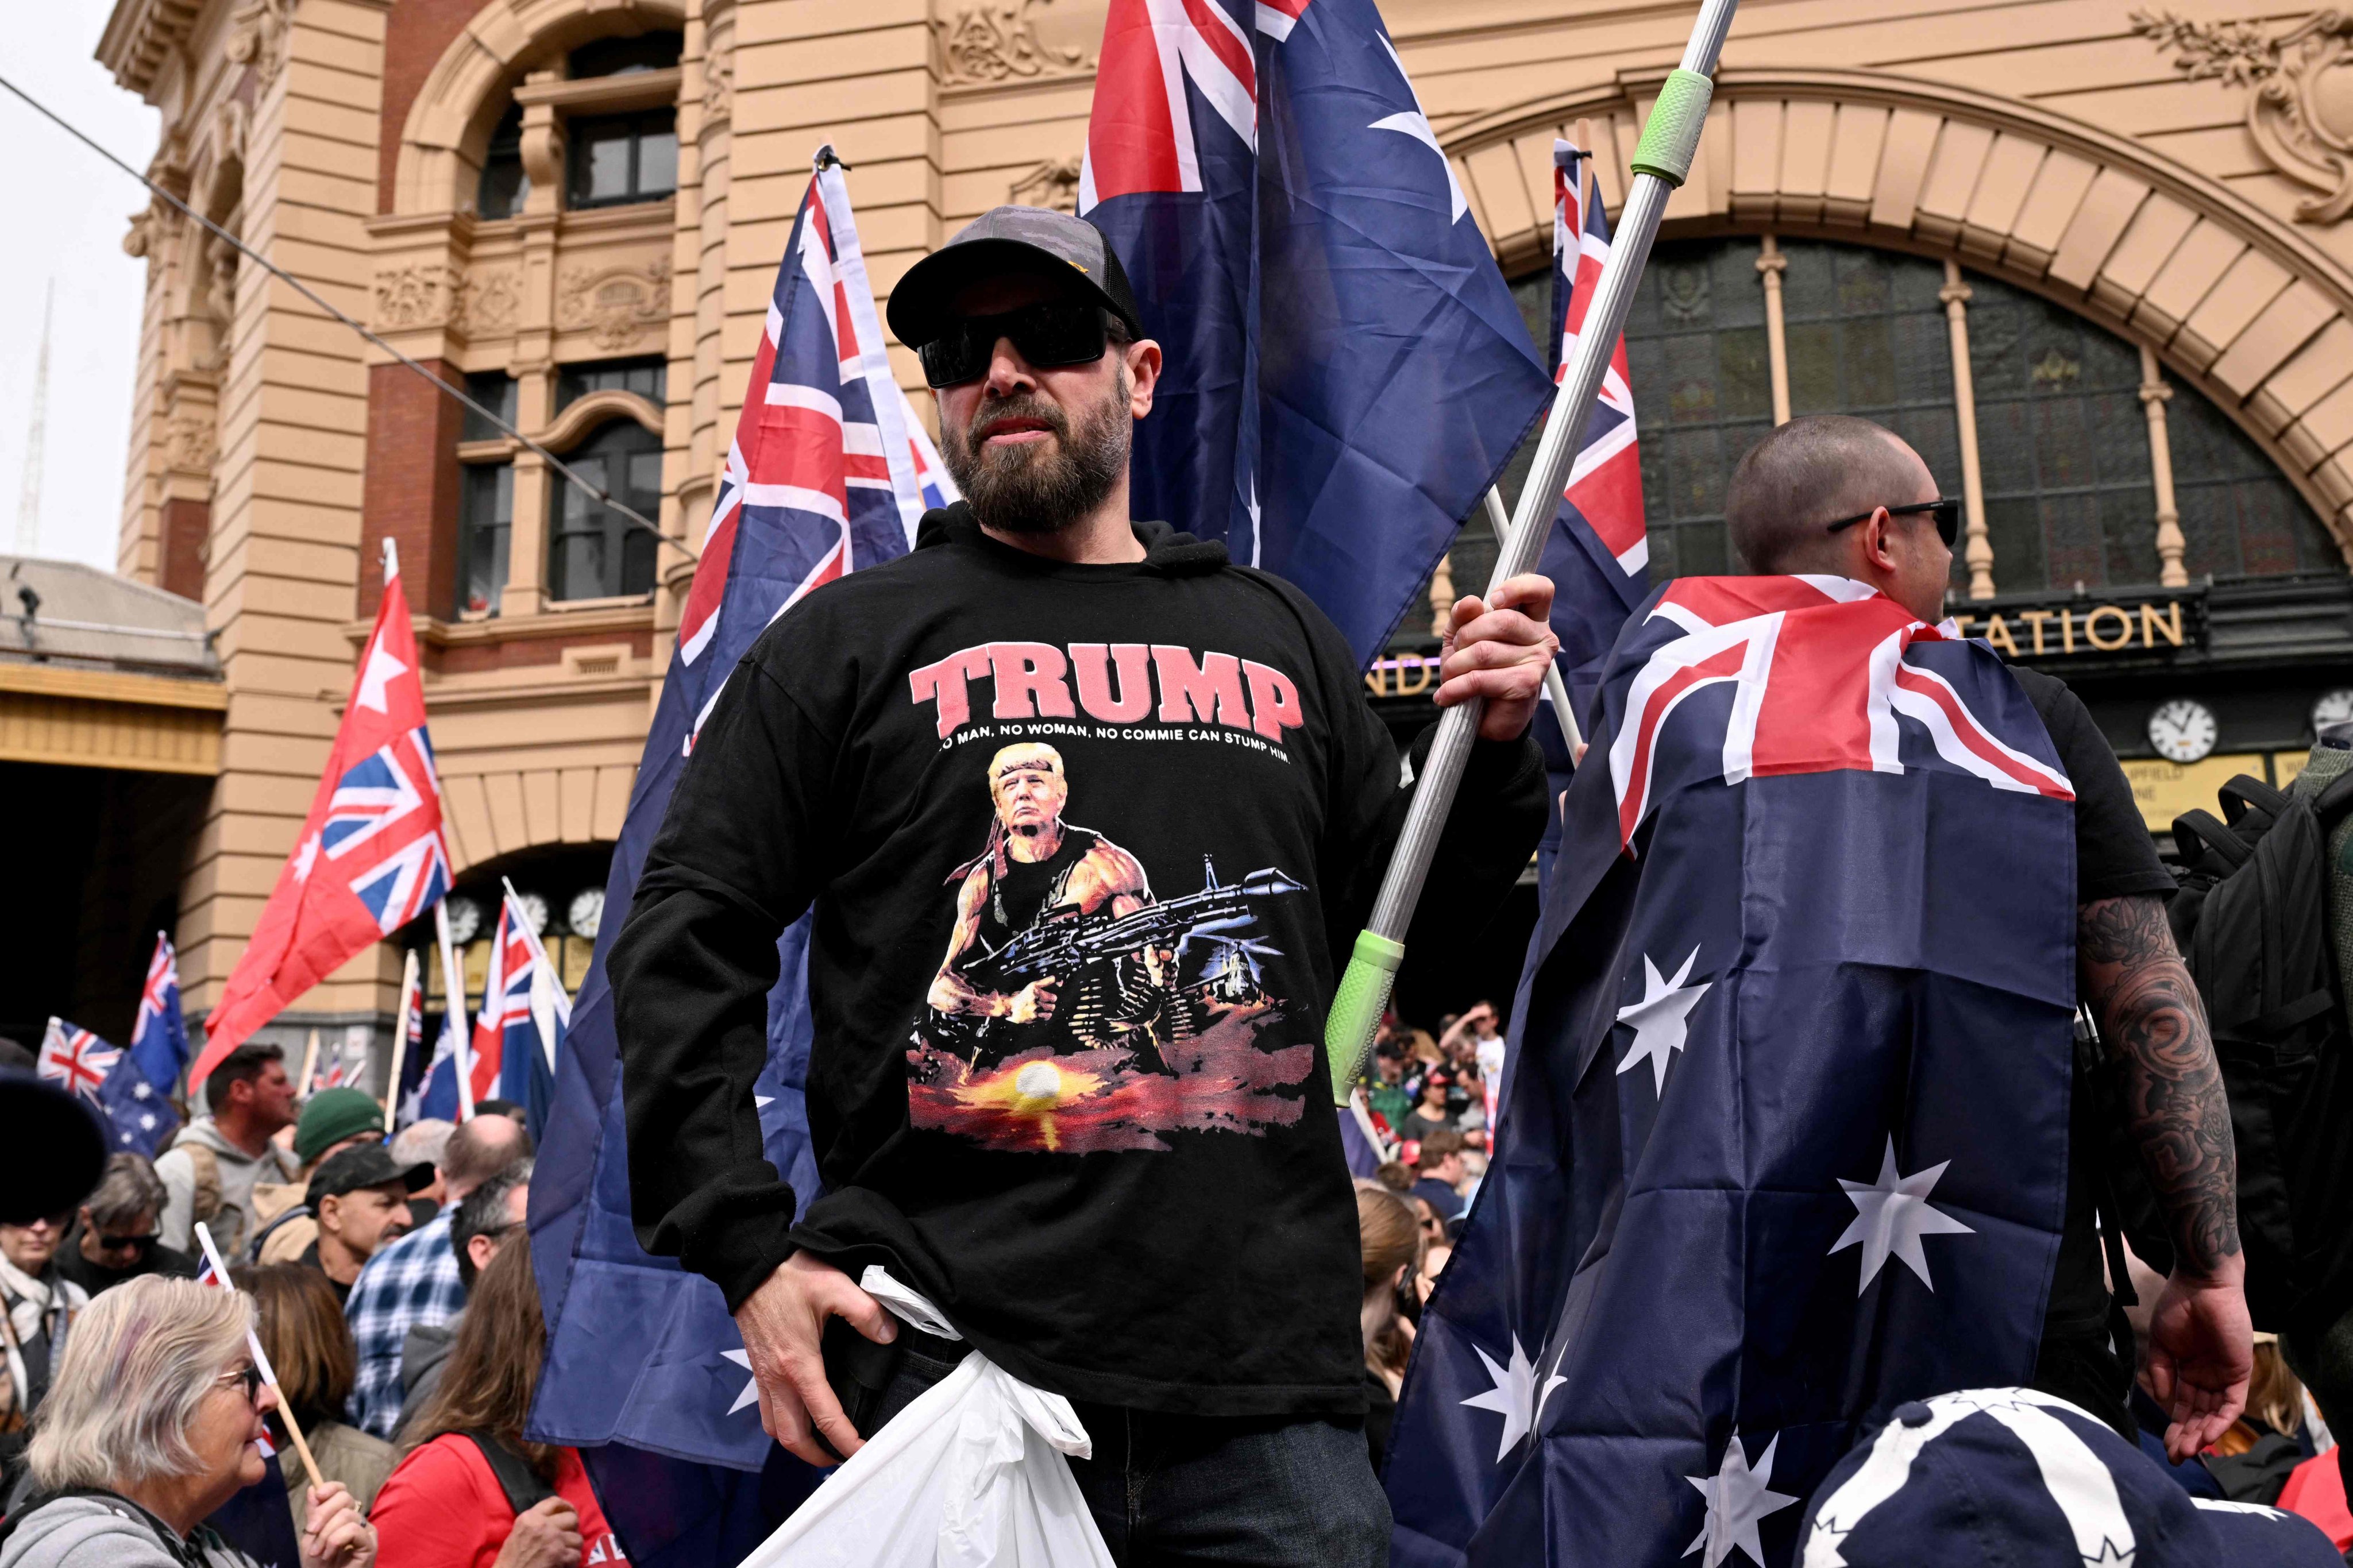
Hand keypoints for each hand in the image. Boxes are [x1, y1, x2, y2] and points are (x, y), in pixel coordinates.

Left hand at [298, 1483, 375, 1567]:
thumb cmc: (320, 1567)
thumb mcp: (311, 1538)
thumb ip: (313, 1515)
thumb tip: (312, 1488)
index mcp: (345, 1516)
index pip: (342, 1491)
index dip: (331, 1488)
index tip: (317, 1496)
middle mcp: (359, 1520)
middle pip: (344, 1498)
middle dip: (322, 1513)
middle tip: (310, 1531)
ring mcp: (367, 1532)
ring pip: (347, 1515)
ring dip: (325, 1534)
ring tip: (319, 1552)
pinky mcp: (370, 1545)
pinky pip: (353, 1530)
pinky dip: (335, 1540)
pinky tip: (329, 1554)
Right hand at [491, 1498, 581, 1567]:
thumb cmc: (510, 1561)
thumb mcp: (518, 1534)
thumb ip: (536, 1524)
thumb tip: (556, 1520)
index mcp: (530, 1518)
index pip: (555, 1502)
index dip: (567, 1507)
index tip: (570, 1513)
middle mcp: (543, 1525)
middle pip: (572, 1519)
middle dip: (573, 1529)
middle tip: (567, 1538)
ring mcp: (553, 1539)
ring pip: (577, 1538)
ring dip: (573, 1548)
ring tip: (565, 1554)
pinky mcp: (560, 1555)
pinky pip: (576, 1555)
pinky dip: (572, 1562)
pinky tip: (564, 1564)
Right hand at [732, 1251, 897, 1465]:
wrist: (749, 1266)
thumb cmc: (790, 1276)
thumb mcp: (834, 1286)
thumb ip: (865, 1312)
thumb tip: (888, 1337)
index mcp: (798, 1364)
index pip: (824, 1417)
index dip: (846, 1441)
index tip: (864, 1453)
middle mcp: (777, 1378)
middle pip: (792, 1437)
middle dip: (817, 1456)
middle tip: (844, 1458)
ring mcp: (763, 1376)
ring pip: (775, 1428)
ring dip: (797, 1444)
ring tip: (823, 1444)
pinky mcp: (758, 1369)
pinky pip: (767, 1411)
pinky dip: (784, 1424)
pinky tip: (801, 1415)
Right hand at [1008, 978, 1058, 1023]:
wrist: (1013, 1006)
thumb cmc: (1025, 995)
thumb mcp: (1033, 986)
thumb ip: (1045, 982)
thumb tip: (1054, 977)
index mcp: (1036, 993)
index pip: (1053, 998)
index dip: (1052, 998)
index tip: (1050, 998)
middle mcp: (1035, 1002)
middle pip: (1052, 1007)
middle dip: (1050, 1005)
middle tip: (1044, 1003)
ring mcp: (1034, 1011)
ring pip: (1049, 1013)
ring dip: (1047, 1011)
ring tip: (1042, 1008)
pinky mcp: (1033, 1018)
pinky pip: (1045, 1018)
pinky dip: (1045, 1016)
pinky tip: (1040, 1013)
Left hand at [1436, 575, 1558, 741]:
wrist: (1483, 720)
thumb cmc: (1478, 673)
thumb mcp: (1463, 638)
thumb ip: (1464, 616)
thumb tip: (1471, 602)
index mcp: (1532, 620)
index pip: (1540, 589)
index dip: (1517, 587)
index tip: (1493, 601)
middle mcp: (1542, 638)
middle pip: (1500, 620)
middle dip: (1465, 636)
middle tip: (1456, 653)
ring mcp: (1538, 661)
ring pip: (1484, 651)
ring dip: (1456, 666)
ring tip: (1450, 677)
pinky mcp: (1527, 684)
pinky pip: (1480, 678)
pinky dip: (1456, 687)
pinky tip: (1447, 695)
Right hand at [2143, 1268, 2251, 1460]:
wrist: (2201, 1286)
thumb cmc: (2178, 1308)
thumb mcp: (2161, 1343)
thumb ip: (2160, 1372)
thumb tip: (2161, 1400)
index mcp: (2188, 1371)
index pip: (2183, 1407)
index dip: (2175, 1427)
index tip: (2166, 1447)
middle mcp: (2208, 1378)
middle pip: (2198, 1416)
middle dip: (2186, 1437)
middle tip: (2176, 1458)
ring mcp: (2224, 1377)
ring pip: (2215, 1415)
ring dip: (2201, 1434)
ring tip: (2187, 1451)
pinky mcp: (2240, 1374)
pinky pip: (2232, 1404)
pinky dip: (2221, 1421)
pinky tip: (2206, 1435)